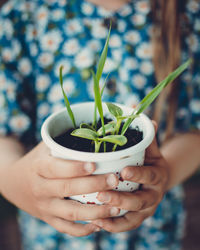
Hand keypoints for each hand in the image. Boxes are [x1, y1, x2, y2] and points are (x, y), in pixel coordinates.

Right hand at [0, 142, 119, 235]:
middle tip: (113, 180)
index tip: (94, 164)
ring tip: (116, 207)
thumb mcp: (44, 147)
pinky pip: (66, 228)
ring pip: (70, 213)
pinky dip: (83, 230)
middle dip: (93, 185)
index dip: (74, 168)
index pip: (55, 168)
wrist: (14, 183)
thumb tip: (93, 132)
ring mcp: (44, 206)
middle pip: (67, 189)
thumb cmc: (37, 161)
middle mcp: (40, 188)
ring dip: (94, 212)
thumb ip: (63, 142)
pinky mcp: (48, 219)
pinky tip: (100, 224)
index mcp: (38, 167)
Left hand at [92, 124, 169, 232]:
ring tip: (96, 213)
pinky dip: (112, 226)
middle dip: (122, 199)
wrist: (156, 181)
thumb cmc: (149, 161)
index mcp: (157, 175)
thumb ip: (141, 131)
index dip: (138, 173)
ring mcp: (145, 210)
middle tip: (102, 194)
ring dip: (114, 216)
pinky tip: (96, 223)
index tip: (123, 171)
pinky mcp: (136, 219)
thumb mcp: (149, 147)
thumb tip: (132, 106)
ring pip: (132, 217)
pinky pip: (125, 226)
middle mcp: (153, 195)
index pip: (150, 175)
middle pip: (140, 201)